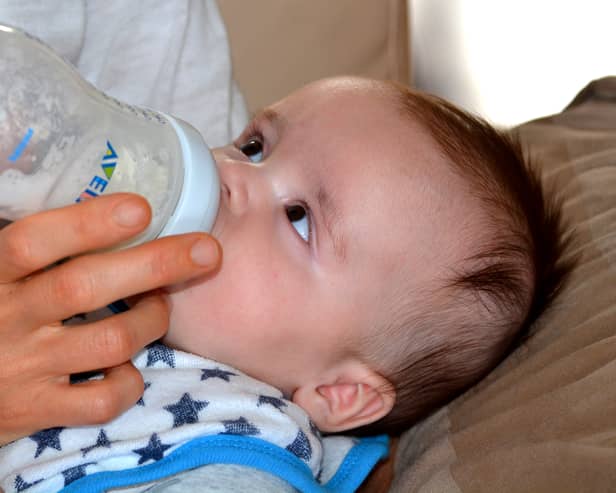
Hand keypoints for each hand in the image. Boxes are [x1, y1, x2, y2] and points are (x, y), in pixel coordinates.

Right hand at [0, 193, 220, 443]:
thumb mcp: (1, 274)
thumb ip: (39, 248)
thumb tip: (102, 204)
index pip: (33, 240)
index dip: (89, 223)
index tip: (141, 209)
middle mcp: (6, 318)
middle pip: (85, 286)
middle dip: (156, 265)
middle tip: (207, 250)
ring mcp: (23, 368)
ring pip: (110, 340)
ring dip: (152, 319)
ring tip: (159, 306)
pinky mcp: (38, 410)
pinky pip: (103, 400)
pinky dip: (130, 381)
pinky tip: (128, 365)